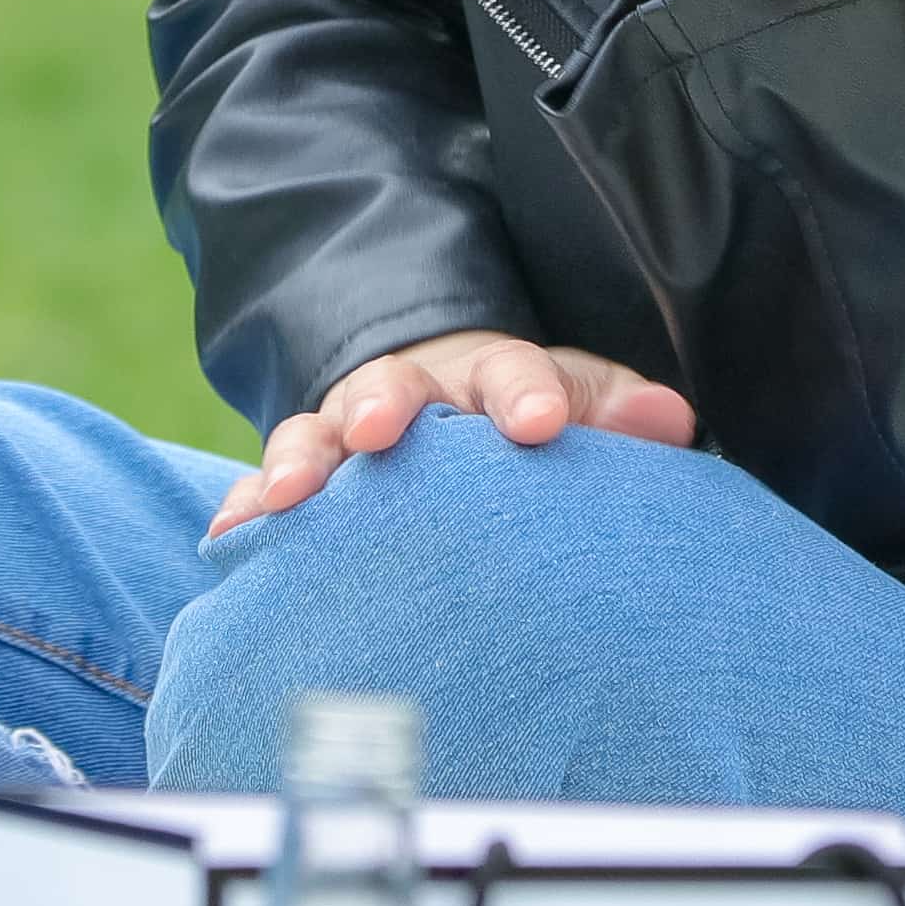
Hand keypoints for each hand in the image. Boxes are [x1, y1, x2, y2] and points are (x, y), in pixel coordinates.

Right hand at [203, 334, 697, 537]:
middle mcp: (408, 393)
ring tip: (288, 493)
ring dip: (302, 459)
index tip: (540, 422)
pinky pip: (267, 487)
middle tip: (380, 428)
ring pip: (317, 432)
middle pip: (392, 388)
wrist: (433, 395)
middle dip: (383, 404)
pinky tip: (232, 535)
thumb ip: (612, 407)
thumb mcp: (567, 395)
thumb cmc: (515, 412)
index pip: (510, 371)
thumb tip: (672, 422)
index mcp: (485, 372)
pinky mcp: (304, 473)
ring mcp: (345, 431)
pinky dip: (246, 508)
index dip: (524, 393)